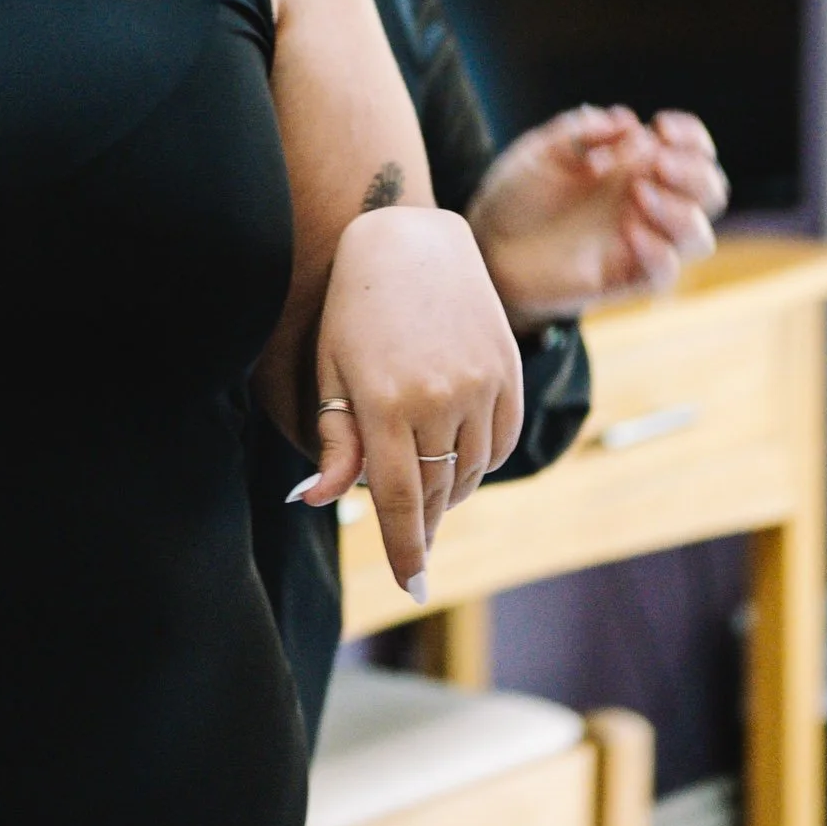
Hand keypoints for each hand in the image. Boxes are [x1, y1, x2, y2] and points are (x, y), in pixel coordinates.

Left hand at [296, 207, 523, 599]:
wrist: (410, 241)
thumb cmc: (353, 310)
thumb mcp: (331, 372)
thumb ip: (334, 441)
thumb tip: (319, 501)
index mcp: (386, 403)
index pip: (398, 499)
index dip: (404, 547)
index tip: (410, 584)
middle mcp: (440, 397)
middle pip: (437, 491)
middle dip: (422, 526)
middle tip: (412, 550)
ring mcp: (481, 383)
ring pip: (472, 471)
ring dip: (450, 494)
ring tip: (428, 498)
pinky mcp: (507, 369)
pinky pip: (503, 441)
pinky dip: (483, 462)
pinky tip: (460, 463)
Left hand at [467, 106, 726, 325]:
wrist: (487, 245)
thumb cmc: (518, 194)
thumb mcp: (542, 151)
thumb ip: (582, 131)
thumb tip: (628, 122)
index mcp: (635, 166)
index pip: (692, 149)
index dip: (691, 135)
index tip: (661, 127)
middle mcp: (648, 203)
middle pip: (711, 190)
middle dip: (693, 170)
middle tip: (655, 163)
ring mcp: (641, 242)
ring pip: (700, 235)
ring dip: (680, 210)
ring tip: (639, 194)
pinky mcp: (626, 278)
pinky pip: (665, 273)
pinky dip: (658, 250)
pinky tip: (629, 232)